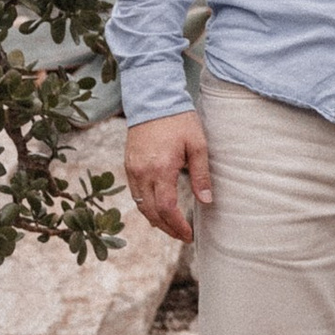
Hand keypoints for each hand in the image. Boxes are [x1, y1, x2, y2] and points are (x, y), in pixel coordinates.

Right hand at [125, 112, 212, 242]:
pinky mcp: (128, 164)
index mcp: (161, 169)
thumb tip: (206, 201)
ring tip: (171, 226)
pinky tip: (157, 208)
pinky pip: (134, 193)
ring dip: (155, 220)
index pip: (166, 208)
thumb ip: (201, 175)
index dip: (177, 226)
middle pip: (151, 212)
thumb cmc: (179, 120)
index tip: (188, 235)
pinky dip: (145, 206)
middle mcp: (142, 172)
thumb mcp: (198, 145)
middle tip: (182, 236)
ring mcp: (132, 169)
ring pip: (140, 205)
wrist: (153, 98)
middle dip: (166, 228)